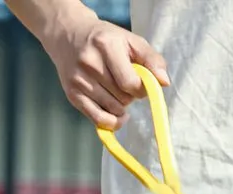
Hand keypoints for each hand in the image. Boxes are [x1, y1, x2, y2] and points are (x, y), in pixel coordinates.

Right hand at [42, 6, 168, 129]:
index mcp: (106, 46)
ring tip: (114, 90)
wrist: (67, 33)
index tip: (138, 82)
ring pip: (114, 111)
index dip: (141, 89)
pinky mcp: (72, 95)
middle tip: (121, 82)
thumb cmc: (105, 40)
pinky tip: (114, 113)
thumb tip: (164, 82)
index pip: (132, 84)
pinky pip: (99, 121)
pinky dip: (112, 122)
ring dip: (120, 106)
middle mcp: (89, 63)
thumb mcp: (131, 41)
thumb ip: (152, 59)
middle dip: (130, 95)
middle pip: (124, 99)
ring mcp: (79, 80)